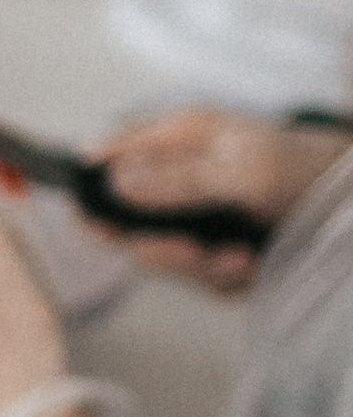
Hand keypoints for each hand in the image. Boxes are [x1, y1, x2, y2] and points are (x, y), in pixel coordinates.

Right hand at [103, 106, 344, 289]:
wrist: (345, 203)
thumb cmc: (299, 167)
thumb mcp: (240, 169)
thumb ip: (177, 179)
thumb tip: (115, 181)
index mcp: (177, 139)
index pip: (109, 158)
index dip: (90, 191)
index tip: (95, 225)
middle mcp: (178, 177)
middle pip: (130, 225)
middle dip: (164, 249)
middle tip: (197, 253)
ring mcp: (195, 214)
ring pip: (166, 256)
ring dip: (202, 267)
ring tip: (241, 259)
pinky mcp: (215, 245)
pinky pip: (199, 274)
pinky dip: (226, 277)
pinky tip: (252, 262)